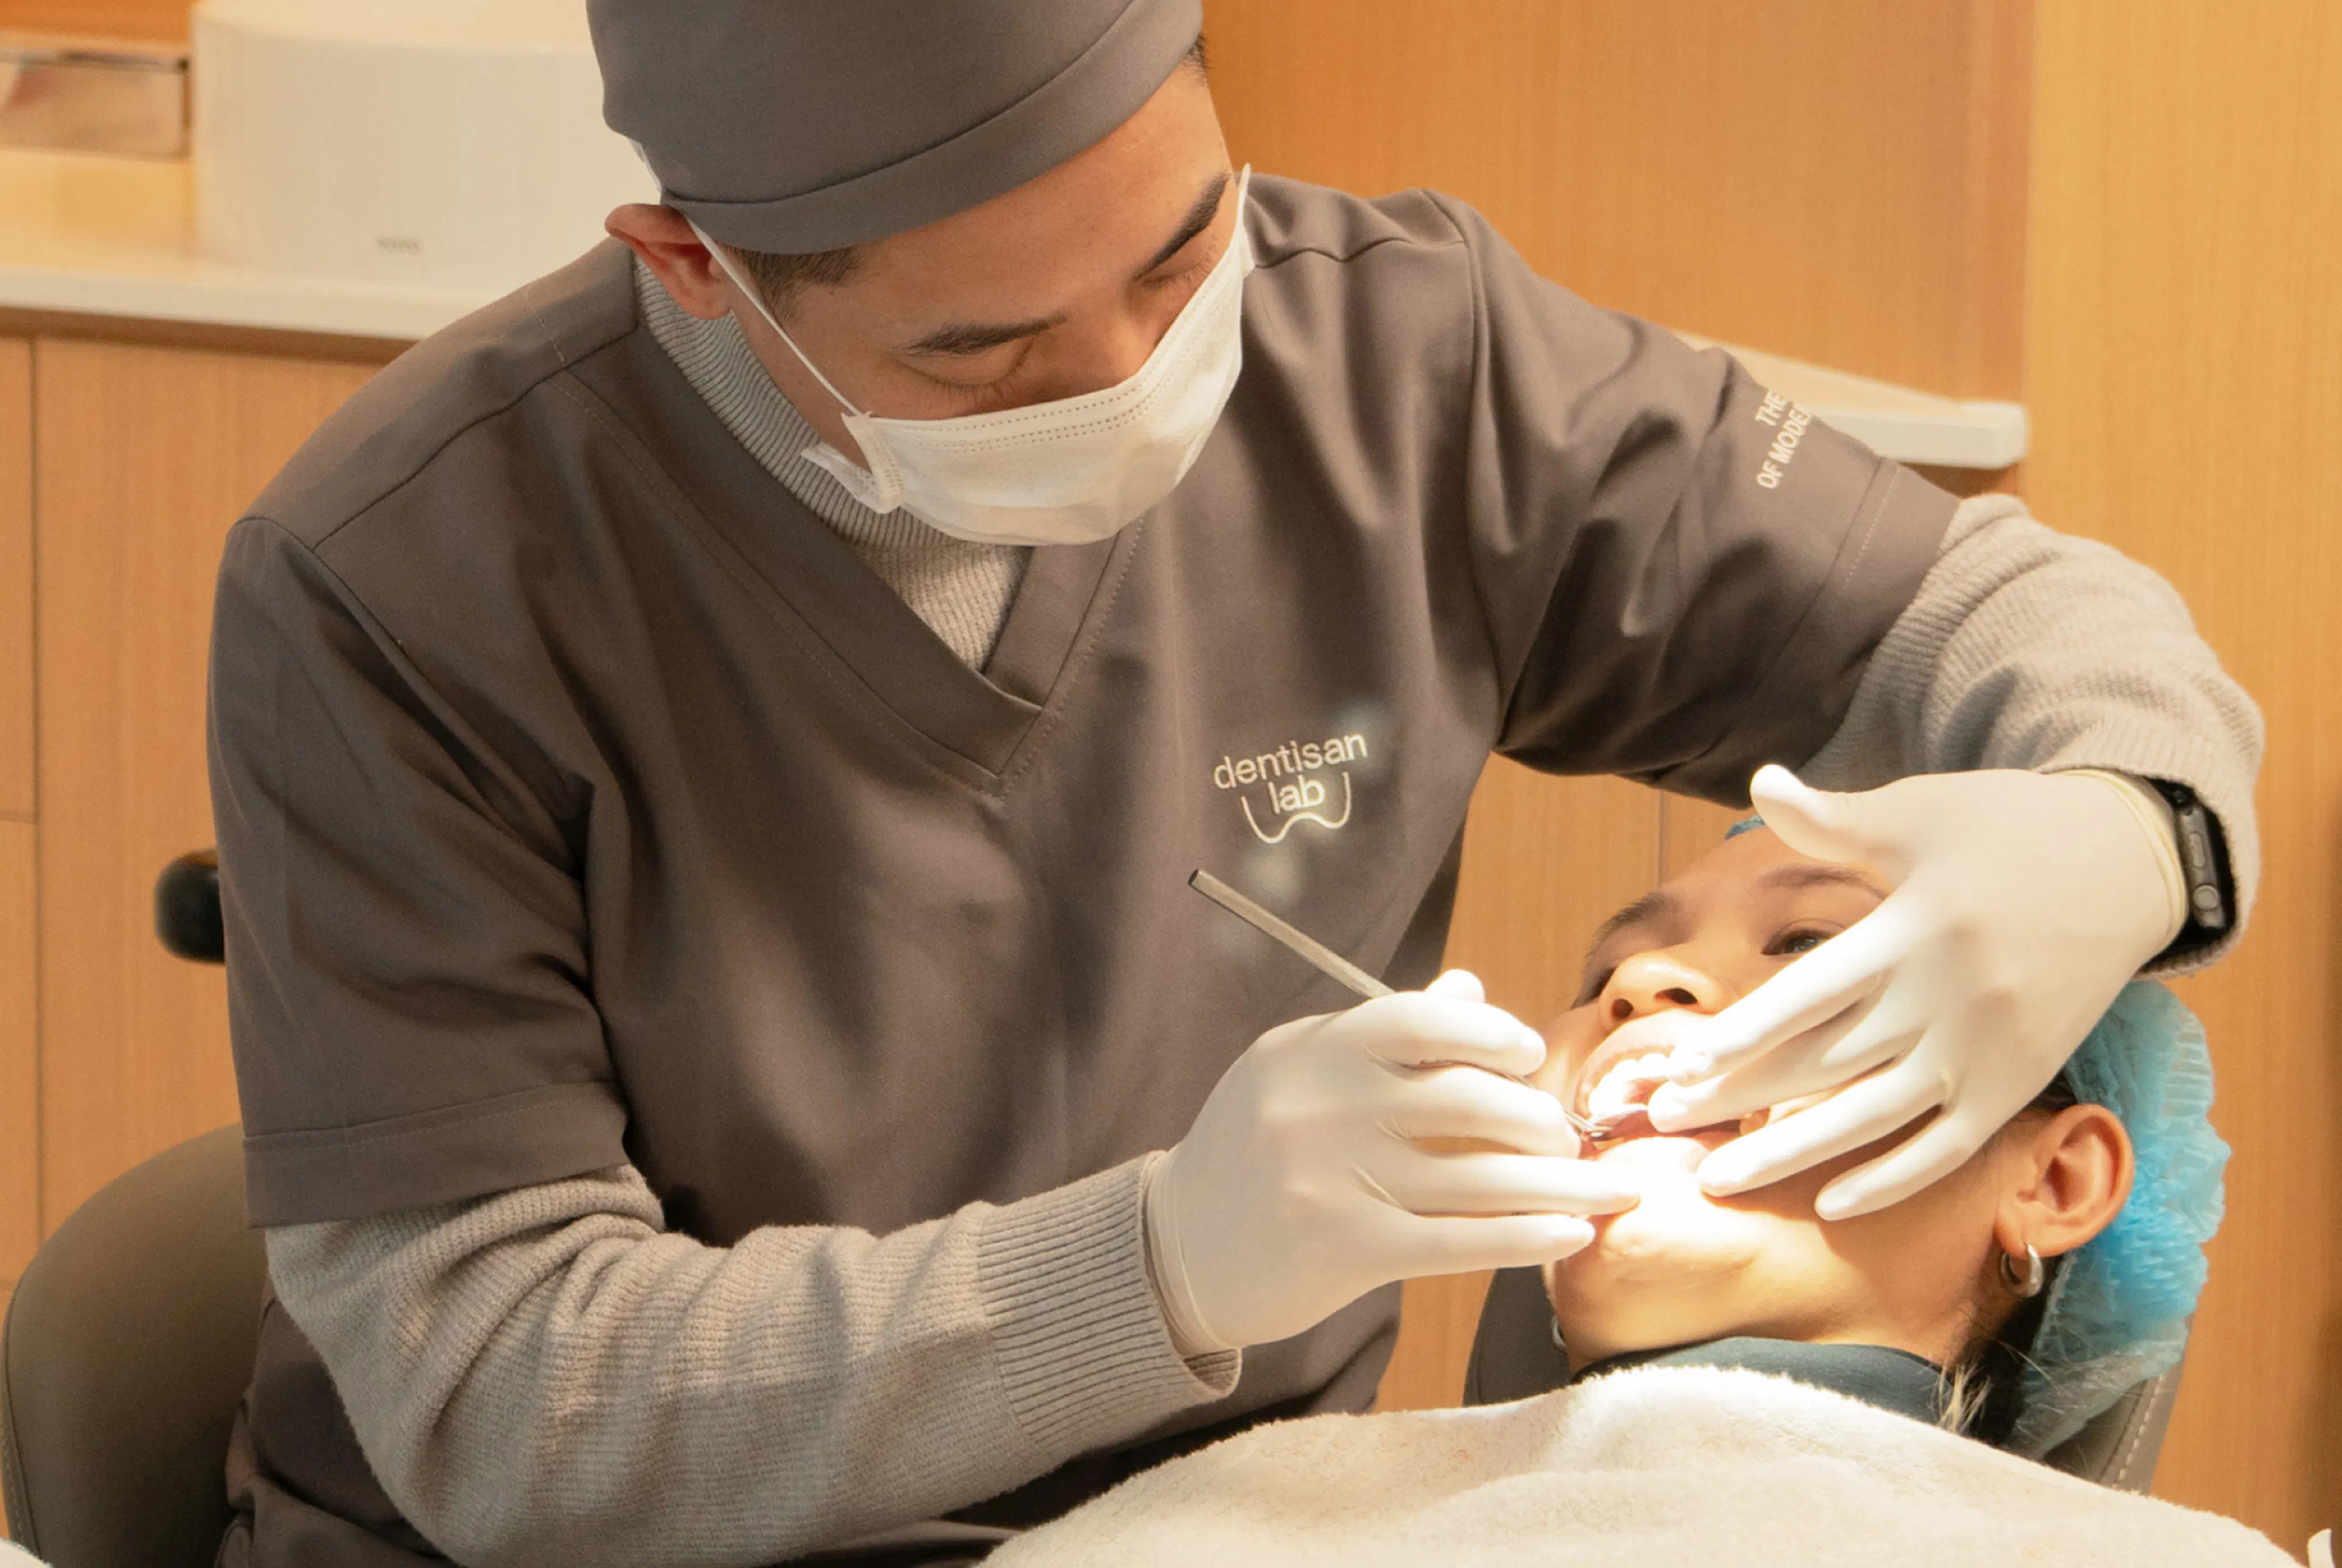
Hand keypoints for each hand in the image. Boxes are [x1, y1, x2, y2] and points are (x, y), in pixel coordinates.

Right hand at [1145, 970, 1640, 1352]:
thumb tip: (1473, 993)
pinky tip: (1572, 1235)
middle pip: (1464, 1101)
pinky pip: (1461, 1242)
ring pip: (1478, 1180)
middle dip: (1537, 1119)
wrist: (1178, 1245)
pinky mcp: (1346, 1251)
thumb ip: (1384, 1034)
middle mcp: (1321, 1107)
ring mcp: (1332, 1181)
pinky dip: (1528, 1239)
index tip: (1529, 1055)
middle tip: (1567, 1136)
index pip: (1420, 1022)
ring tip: (1611, 1189)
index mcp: (1314, 1050)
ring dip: (1561, 1187)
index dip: (1492, 1034)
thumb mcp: (1300, 1068)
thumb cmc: (1256, 1147)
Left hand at [1646, 765, 2183, 1218]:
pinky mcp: (2018, 1081)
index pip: (1811, 993)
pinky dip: (1892, 1180)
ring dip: (1791, 1155)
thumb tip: (1760, 782)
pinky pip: (1949, 1148)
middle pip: (1826, 1062)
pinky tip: (1830, 1205)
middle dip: (1740, 1097)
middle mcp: (1949, 997)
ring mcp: (1987, 1049)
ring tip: (1716, 1181)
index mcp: (1914, 928)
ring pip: (1874, 1118)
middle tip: (1663, 1122)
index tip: (1681, 1065)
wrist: (2131, 862)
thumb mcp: (1918, 812)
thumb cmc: (2005, 825)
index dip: (1745, 1033)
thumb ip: (1833, 819)